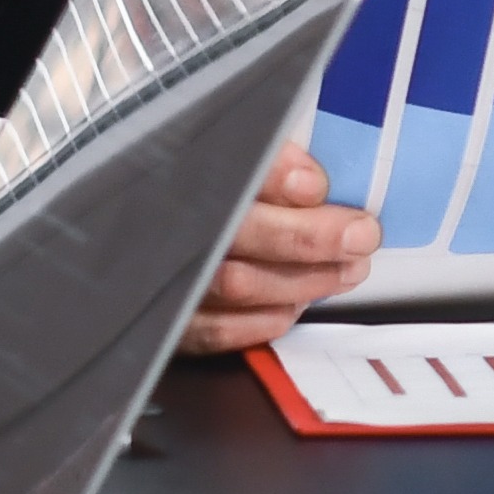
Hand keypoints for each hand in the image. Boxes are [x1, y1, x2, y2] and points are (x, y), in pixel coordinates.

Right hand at [176, 152, 379, 359]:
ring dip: (303, 280)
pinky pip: (218, 330)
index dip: (276, 175)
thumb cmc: (213, 201)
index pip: (228, 168)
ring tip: (348, 270)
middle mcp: (170, 227)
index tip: (316, 184)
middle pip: (238, 230)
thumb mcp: (241, 164)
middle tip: (360, 234)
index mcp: (181, 175)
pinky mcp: (171, 322)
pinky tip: (299, 304)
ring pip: (236, 283)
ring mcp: (168, 279)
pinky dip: (267, 319)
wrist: (134, 250)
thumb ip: (271, 163)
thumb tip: (311, 182)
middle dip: (309, 236)